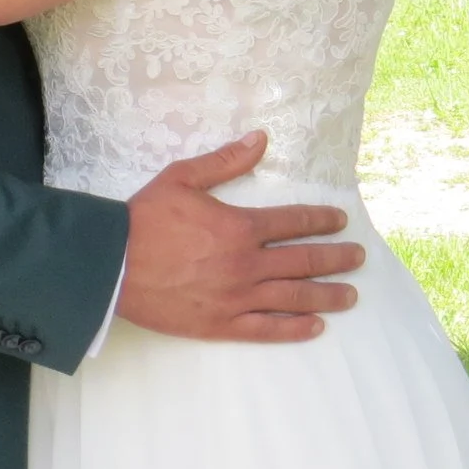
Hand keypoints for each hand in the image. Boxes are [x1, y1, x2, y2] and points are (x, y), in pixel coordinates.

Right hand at [116, 132, 364, 341]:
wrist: (111, 263)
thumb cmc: (144, 218)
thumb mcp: (182, 178)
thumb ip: (225, 161)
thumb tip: (261, 138)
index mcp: (239, 227)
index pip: (293, 222)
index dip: (321, 220)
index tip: (340, 221)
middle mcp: (246, 264)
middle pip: (304, 261)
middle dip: (336, 258)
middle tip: (358, 258)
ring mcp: (237, 298)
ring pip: (294, 298)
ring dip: (327, 295)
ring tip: (350, 295)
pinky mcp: (222, 324)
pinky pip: (268, 330)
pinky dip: (295, 329)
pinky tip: (315, 326)